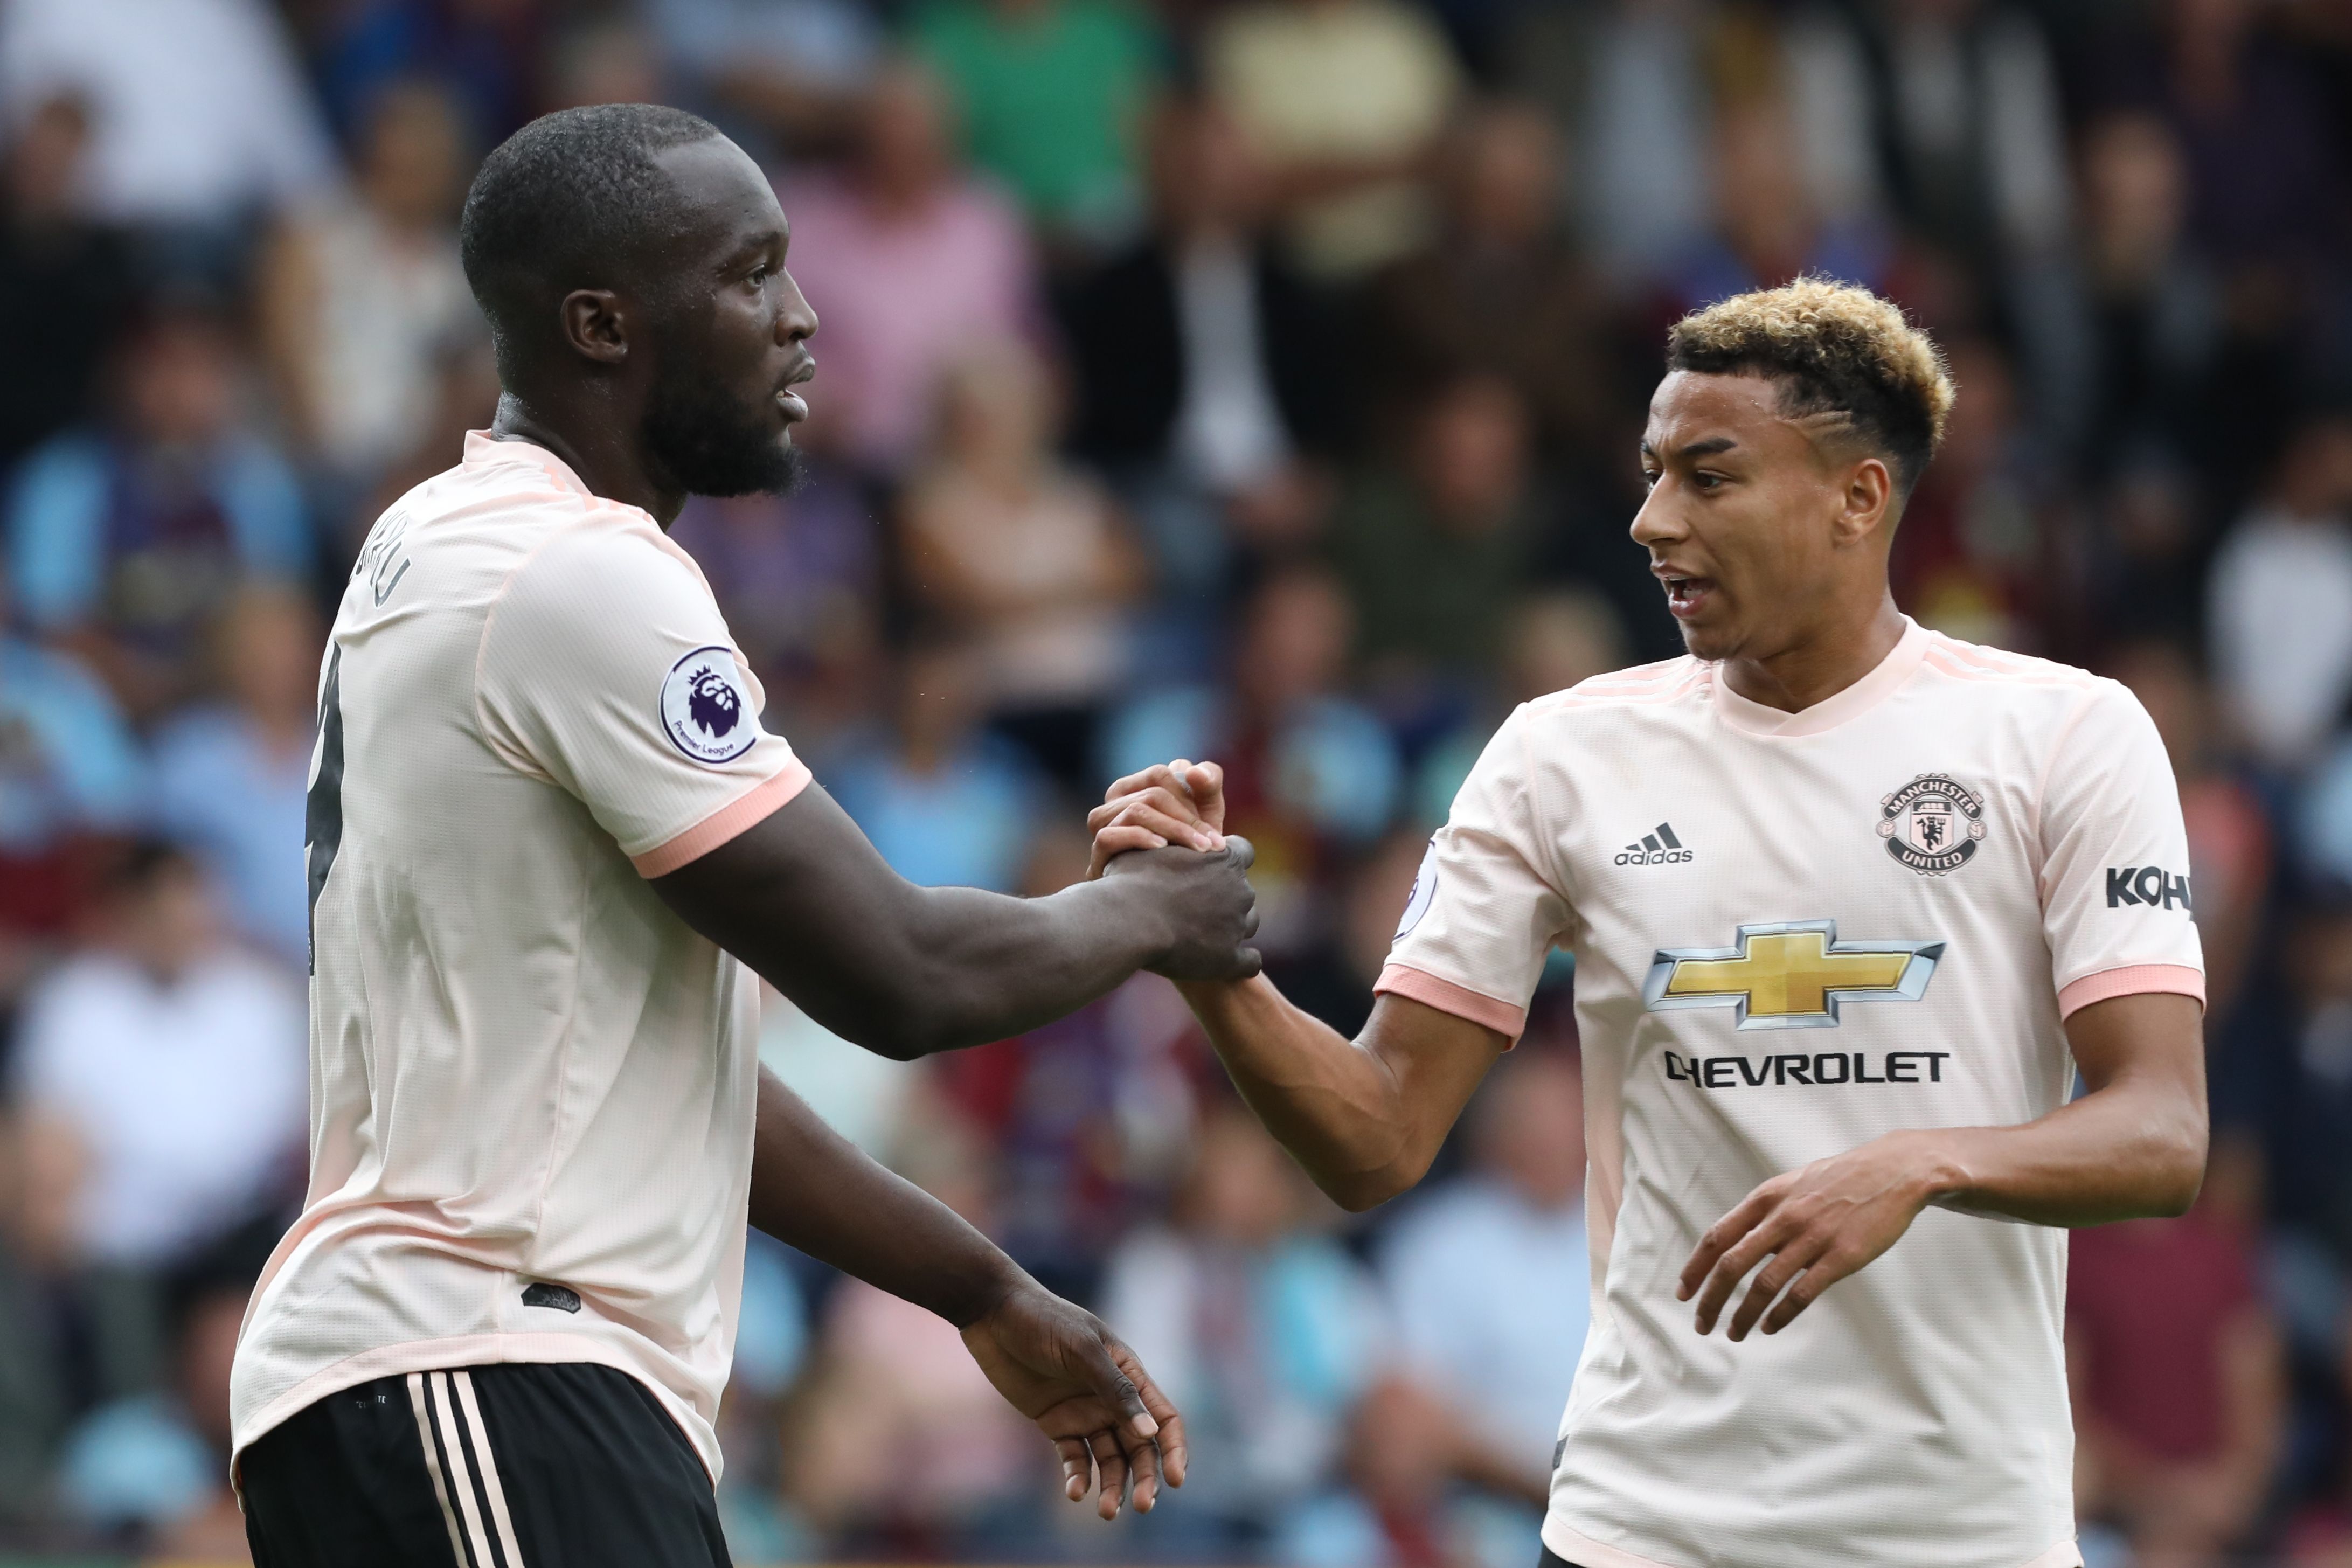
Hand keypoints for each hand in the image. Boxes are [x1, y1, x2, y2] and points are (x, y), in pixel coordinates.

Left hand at [960, 1281, 1187, 1518]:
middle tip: (1140, 1506)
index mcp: (1128, 1373)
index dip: (1174, 1449)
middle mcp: (1111, 1397)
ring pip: (1110, 1459)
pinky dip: (1079, 1477)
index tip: (1175, 1480)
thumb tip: (1151, 1432)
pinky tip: (1074, 1491)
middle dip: (1144, 1477)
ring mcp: (1084, 1411)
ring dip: (1112, 1485)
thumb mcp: (1082, 1350)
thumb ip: (1116, 1390)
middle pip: (1140, 1446)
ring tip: (1106, 1512)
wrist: (993, 1312)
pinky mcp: (1055, 1423)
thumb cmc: (1043, 1320)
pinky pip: (1075, 1458)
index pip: (1164, 1418)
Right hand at [1088, 760, 1226, 880]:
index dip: (1189, 796)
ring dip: (1171, 829)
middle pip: (1151, 796)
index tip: (1211, 827)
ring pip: (1134, 812)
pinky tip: (1163, 848)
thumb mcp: (1205, 811)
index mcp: (1135, 786)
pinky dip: (1139, 839)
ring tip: (1196, 849)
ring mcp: (1102, 827)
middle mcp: (1114, 802)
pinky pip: (1109, 836)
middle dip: (1186, 820)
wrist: (1175, 892)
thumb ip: (1209, 783)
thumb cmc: (1190, 845)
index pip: (1159, 775)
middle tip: (1212, 845)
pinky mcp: (1097, 854)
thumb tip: (1194, 771)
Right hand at [1102, 838, 1260, 980]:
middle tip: (1196, 904)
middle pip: (1243, 891)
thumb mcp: (1148, 847)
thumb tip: (1164, 842)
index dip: (1226, 860)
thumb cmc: (1131, 880)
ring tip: (1204, 933)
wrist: (1128, 920)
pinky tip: (1222, 962)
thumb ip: (1169, 843)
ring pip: (1247, 924)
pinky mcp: (1229, 959)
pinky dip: (1241, 962)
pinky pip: (1250, 962)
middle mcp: (1240, 890)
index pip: (1243, 852)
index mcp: (1226, 858)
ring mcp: (1237, 926)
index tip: (1208, 869)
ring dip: (1232, 927)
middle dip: (1226, 896)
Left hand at [1677, 1131, 1944, 1340]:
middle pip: (1732, 1265)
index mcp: (1766, 1198)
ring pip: (1764, 1285)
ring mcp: (1812, 1238)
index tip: (1684, 1293)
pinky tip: (1770, 1327)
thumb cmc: (1839, 1179)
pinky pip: (1802, 1294)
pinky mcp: (1841, 1257)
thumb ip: (1764, 1211)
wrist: (1893, 1171)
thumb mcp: (1791, 1184)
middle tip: (1702, 1324)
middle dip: (1711, 1299)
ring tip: (1735, 1332)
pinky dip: (1780, 1315)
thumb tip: (1737, 1241)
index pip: (1717, 1236)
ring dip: (1744, 1314)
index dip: (1696, 1268)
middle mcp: (1783, 1218)